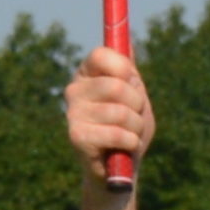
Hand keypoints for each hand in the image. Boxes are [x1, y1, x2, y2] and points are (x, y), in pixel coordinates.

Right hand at [65, 44, 157, 178]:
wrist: (121, 169)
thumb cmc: (128, 128)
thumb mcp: (134, 94)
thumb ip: (128, 69)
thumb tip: (128, 40)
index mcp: (87, 74)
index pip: (102, 55)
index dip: (124, 69)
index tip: (132, 83)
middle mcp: (74, 90)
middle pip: (117, 86)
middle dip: (137, 105)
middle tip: (133, 116)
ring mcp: (73, 113)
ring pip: (121, 112)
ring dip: (136, 128)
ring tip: (128, 135)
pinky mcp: (76, 136)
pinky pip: (117, 133)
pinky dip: (131, 142)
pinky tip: (123, 148)